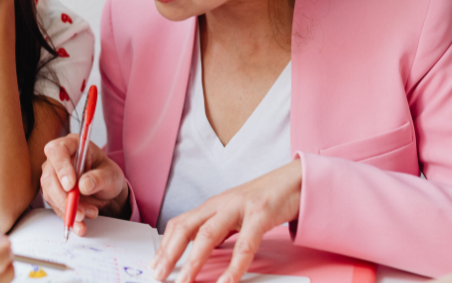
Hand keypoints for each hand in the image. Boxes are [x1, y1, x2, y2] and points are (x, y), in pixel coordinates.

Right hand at [41, 133, 130, 235]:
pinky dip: (68, 218)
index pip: (56, 150)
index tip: (71, 185)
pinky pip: (56, 208)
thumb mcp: (111, 175)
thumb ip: (99, 178)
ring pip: (50, 194)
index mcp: (71, 145)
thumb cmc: (108, 175)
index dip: (61, 167)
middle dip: (64, 197)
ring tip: (90, 214)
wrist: (106, 191)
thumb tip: (83, 186)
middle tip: (80, 211)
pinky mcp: (53, 194)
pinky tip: (80, 226)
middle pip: (49, 177)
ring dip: (68, 209)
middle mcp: (57, 160)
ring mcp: (53, 178)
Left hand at [151, 159, 302, 282]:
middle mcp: (221, 203)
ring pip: (207, 234)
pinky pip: (244, 245)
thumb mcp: (236, 214)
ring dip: (192, 261)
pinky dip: (233, 267)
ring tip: (184, 282)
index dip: (165, 245)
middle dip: (169, 253)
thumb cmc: (266, 199)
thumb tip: (202, 251)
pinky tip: (226, 282)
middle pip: (185, 227)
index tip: (155, 265)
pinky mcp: (260, 214)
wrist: (296, 180)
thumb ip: (220, 230)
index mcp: (213, 205)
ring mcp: (239, 207)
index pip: (180, 224)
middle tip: (158, 275)